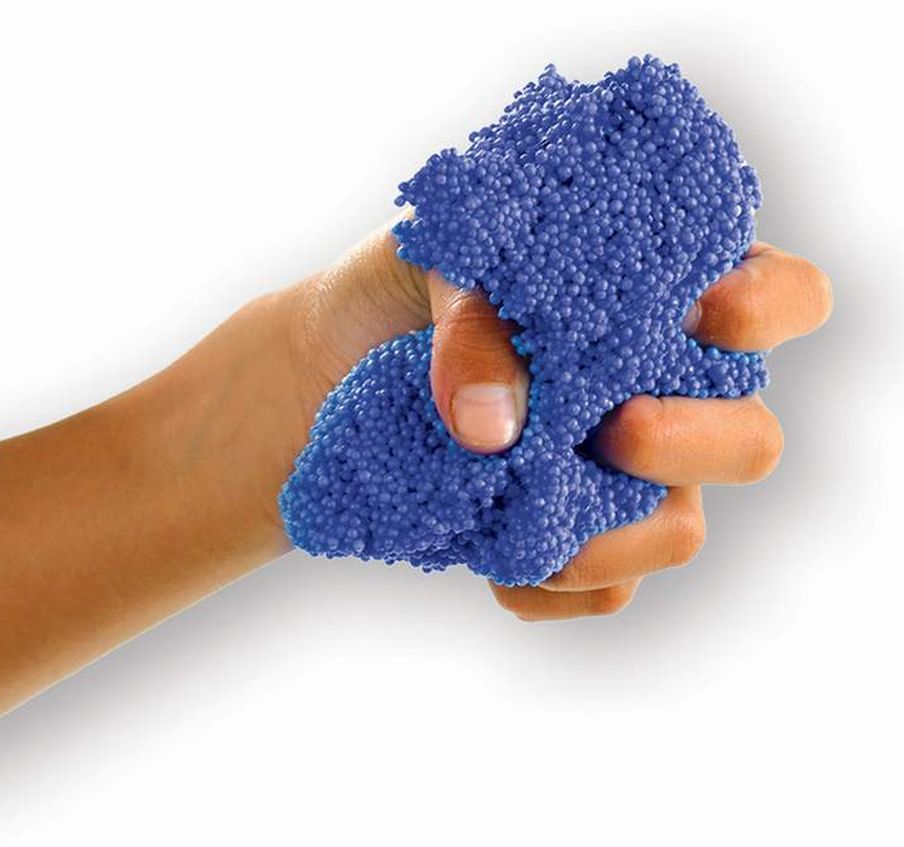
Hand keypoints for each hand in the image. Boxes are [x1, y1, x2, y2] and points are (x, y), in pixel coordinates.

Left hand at [285, 234, 831, 619]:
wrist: (337, 362)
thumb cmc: (407, 290)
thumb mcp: (433, 263)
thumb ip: (476, 318)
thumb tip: (497, 429)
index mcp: (662, 299)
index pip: (782, 299)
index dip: (769, 309)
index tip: (701, 313)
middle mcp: (664, 392)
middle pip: (751, 439)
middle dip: (693, 441)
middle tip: (613, 427)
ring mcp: (625, 474)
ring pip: (681, 530)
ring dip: (617, 538)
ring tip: (536, 520)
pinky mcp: (574, 532)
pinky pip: (604, 589)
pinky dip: (551, 582)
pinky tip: (495, 561)